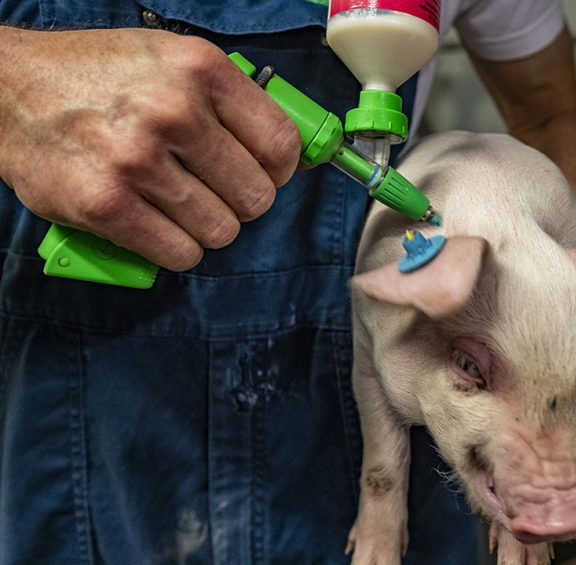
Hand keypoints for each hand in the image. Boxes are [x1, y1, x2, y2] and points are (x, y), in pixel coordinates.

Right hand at [0, 27, 299, 270]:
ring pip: (222, 231)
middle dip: (242, 202)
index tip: (264, 174)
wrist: (8, 88)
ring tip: (182, 207)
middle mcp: (173, 110)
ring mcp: (137, 159)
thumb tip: (289, 154)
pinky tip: (161, 226)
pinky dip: (178, 249)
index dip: (280, 170)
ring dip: (208, 227)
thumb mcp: (172, 60)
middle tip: (216, 192)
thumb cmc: (99, 77)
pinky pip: (181, 254)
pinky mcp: (105, 204)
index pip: (281, 144)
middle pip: (256, 196)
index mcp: (201, 69)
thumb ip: (230, 100)